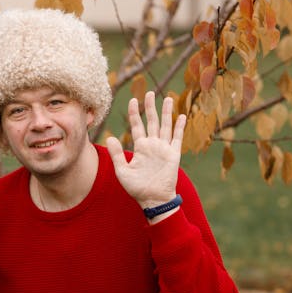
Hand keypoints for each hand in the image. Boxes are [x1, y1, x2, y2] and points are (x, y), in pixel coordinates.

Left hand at [105, 91, 185, 207]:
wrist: (153, 200)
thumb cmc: (137, 188)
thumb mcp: (122, 171)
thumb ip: (116, 154)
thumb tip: (109, 138)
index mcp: (140, 147)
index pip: (137, 126)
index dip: (134, 113)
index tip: (132, 100)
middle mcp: (152, 145)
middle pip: (151, 121)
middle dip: (150, 107)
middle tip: (149, 92)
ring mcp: (164, 148)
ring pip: (165, 126)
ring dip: (166, 113)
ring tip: (167, 98)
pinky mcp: (173, 154)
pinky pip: (177, 138)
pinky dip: (180, 127)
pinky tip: (182, 116)